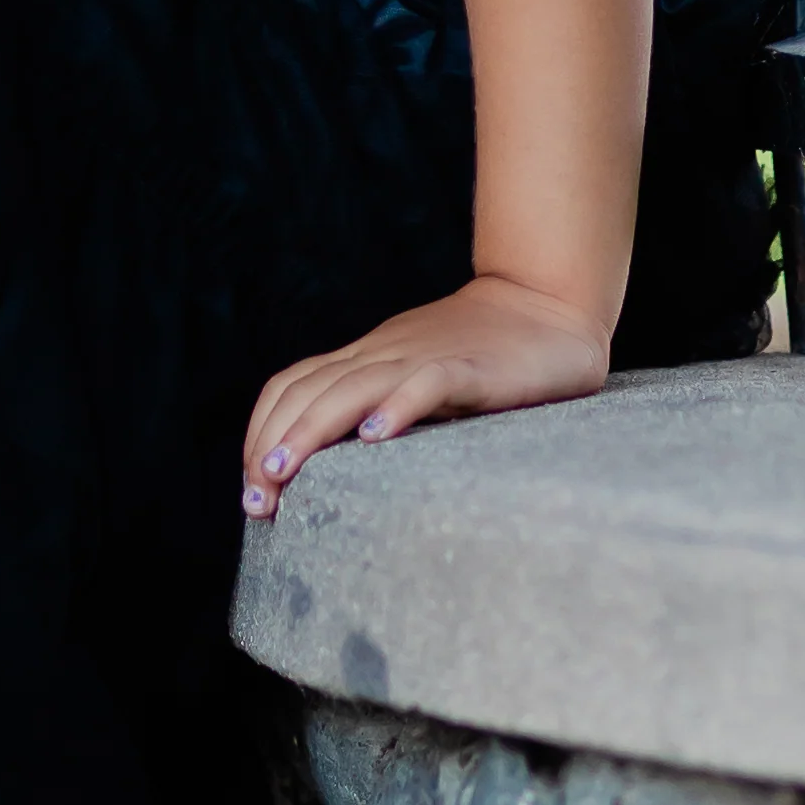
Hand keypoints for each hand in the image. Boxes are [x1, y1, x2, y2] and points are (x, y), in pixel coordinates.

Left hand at [239, 278, 611, 520]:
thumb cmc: (485, 354)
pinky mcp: (472, 368)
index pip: (291, 386)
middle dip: (272, 445)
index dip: (261, 432)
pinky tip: (374, 439)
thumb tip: (333, 465)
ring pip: (352, 388)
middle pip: (308, 391)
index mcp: (367, 359)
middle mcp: (385, 355)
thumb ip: (379, 407)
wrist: (550, 303)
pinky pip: (428, 383)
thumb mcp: (415, 378)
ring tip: (284, 473)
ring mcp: (426, 358)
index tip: (254, 488)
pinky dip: (397, 408)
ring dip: (310, 430)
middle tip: (257, 501)